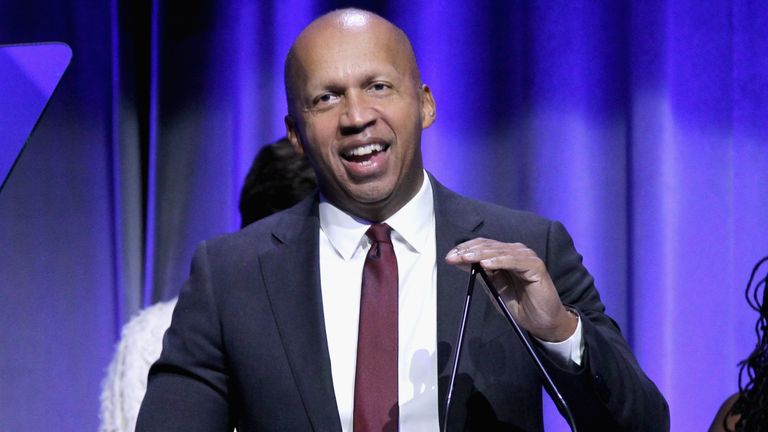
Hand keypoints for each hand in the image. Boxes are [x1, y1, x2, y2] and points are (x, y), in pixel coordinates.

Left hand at [445, 238, 576, 341]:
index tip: (449, 256)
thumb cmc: (518, 305)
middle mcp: (516, 252)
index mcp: (505, 255)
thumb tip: (460, 261)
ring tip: (465, 258)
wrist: (540, 321)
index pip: (483, 246)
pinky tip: (486, 264)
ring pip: (499, 251)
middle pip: (488, 246)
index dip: (465, 248)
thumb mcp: (493, 288)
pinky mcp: (535, 266)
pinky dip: (499, 261)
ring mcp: (526, 257)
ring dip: (480, 254)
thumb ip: (481, 274)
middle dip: (468, 251)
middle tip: (452, 257)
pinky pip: (514, 261)